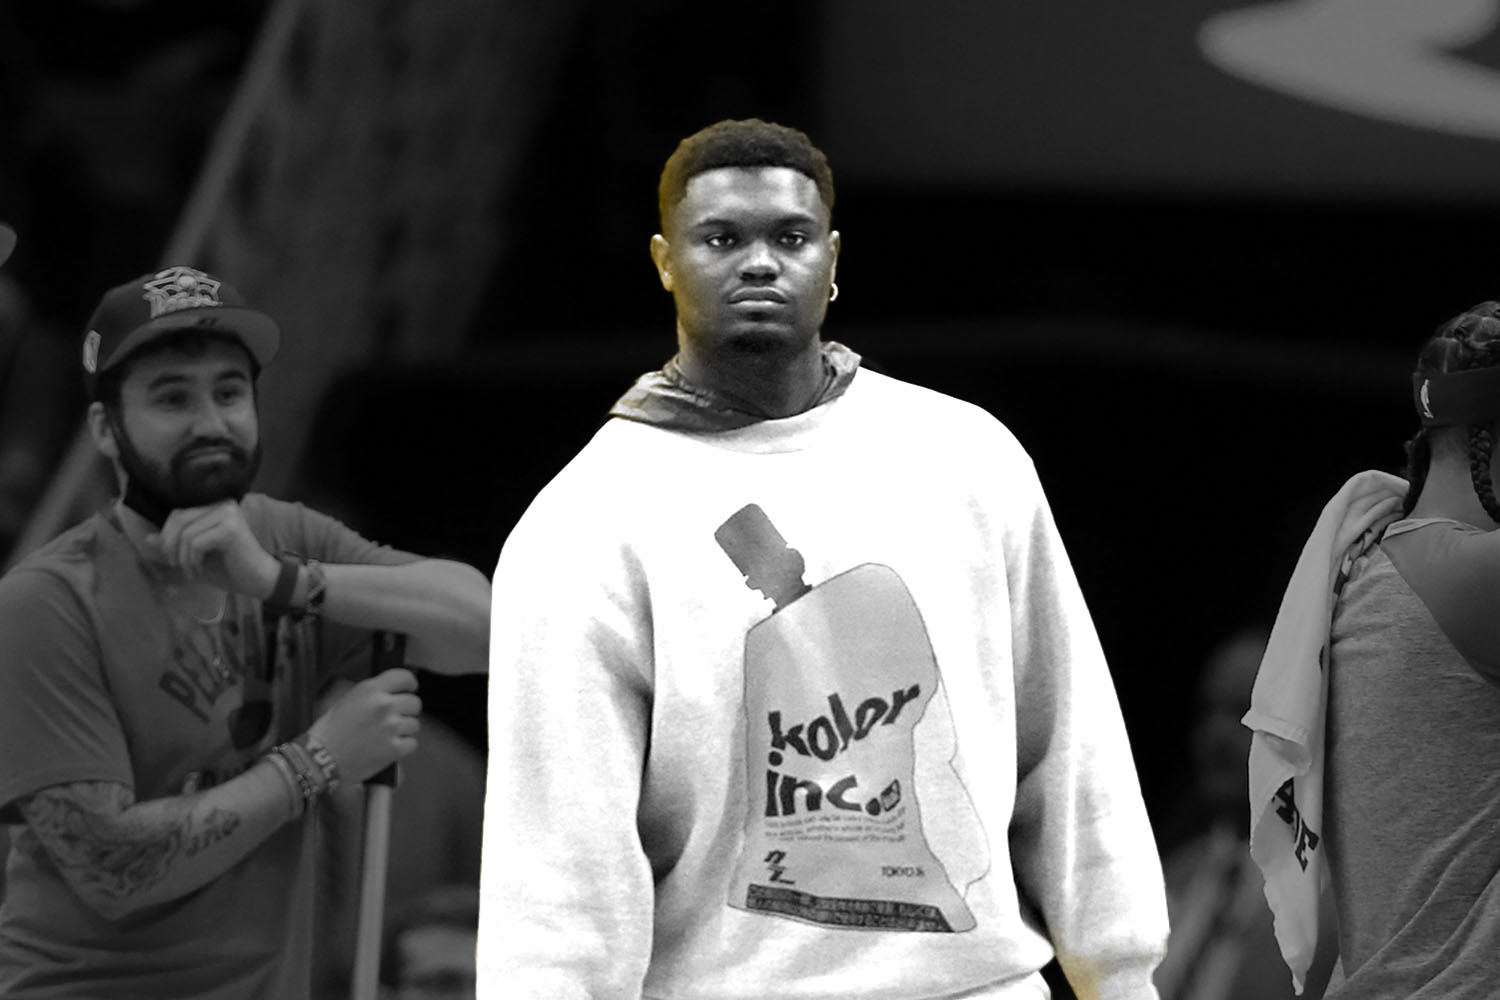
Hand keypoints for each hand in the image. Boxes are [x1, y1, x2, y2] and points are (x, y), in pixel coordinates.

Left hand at [146, 500, 278, 597]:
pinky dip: (192, 560)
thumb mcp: (195, 556)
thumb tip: (147, 539)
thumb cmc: (230, 568)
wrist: (260, 581)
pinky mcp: (231, 528)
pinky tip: (199, 571)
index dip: (167, 536)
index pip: (178, 514)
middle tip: (176, 566)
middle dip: (170, 547)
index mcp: (215, 506)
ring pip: (186, 534)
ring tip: (191, 572)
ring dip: (182, 558)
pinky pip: (196, 543)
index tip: (172, 559)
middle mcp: (223, 504)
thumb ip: (174, 546)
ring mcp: (228, 514)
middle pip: (179, 520)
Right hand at [306, 668, 420, 783]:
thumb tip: (392, 692)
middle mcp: (385, 706)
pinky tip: (389, 747)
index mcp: (371, 690)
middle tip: (395, 718)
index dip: (410, 684)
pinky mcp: (395, 749)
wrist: (320, 759)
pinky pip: (412, 743)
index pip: (405, 678)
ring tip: (386, 735)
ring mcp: (392, 728)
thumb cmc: (330, 730)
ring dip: (404, 730)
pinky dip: (403, 747)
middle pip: (414, 702)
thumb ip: (373, 693)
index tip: (410, 689)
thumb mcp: (349, 699)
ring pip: (415, 724)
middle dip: (407, 710)